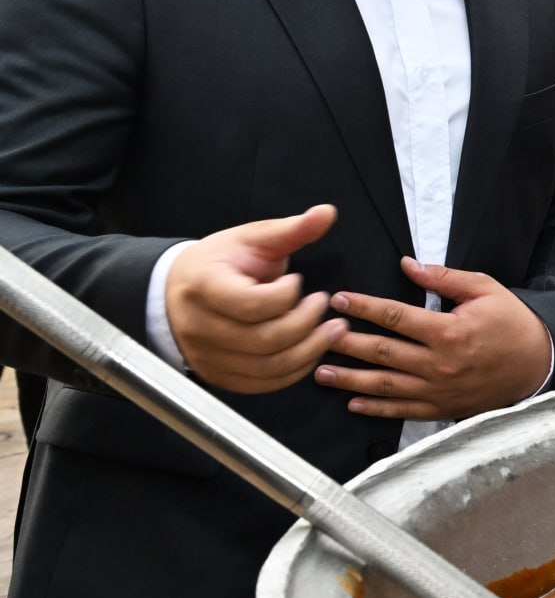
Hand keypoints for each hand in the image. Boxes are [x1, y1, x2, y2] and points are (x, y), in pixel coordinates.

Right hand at [164, 204, 345, 393]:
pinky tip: (312, 350)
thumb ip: (291, 230)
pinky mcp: (217, 375)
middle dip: (306, 324)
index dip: (287, 294)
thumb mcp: (252, 239)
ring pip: (267, 368)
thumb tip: (328, 212)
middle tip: (324, 305)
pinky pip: (262, 384)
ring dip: (310, 351)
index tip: (298, 281)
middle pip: (264, 340)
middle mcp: (199, 327)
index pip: (252, 303)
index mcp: (203, 286)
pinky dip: (294, 371)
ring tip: (333, 330)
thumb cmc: (220, 262)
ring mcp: (206, 356)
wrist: (178, 290)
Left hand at [320, 259, 554, 421]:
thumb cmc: (512, 322)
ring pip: (385, 385)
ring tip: (320, 372)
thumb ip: (444, 278)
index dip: (363, 307)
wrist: (538, 363)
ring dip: (350, 380)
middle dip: (346, 343)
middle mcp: (439, 363)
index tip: (339, 299)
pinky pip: (403, 410)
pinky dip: (376, 409)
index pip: (395, 317)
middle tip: (317, 335)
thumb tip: (407, 264)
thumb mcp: (484, 290)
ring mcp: (439, 390)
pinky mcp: (443, 408)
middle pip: (382, 352)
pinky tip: (353, 405)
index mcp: (449, 331)